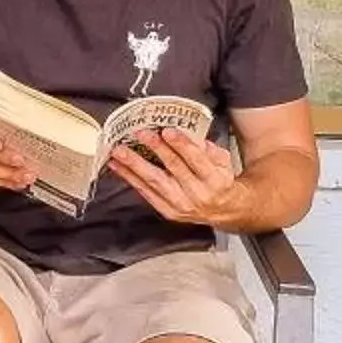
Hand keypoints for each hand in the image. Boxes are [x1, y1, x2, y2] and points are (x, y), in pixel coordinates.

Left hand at [108, 127, 242, 226]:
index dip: (180, 144)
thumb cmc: (219, 181)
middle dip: (155, 149)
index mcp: (214, 180)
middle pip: (173, 169)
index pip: (196, 159)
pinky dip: (130, 178)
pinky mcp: (167, 211)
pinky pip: (145, 193)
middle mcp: (197, 194)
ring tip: (120, 151)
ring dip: (134, 165)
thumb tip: (188, 133)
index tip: (166, 131)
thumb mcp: (223, 161)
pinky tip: (118, 166)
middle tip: (140, 134)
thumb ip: (207, 147)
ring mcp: (180, 204)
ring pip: (154, 182)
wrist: (222, 210)